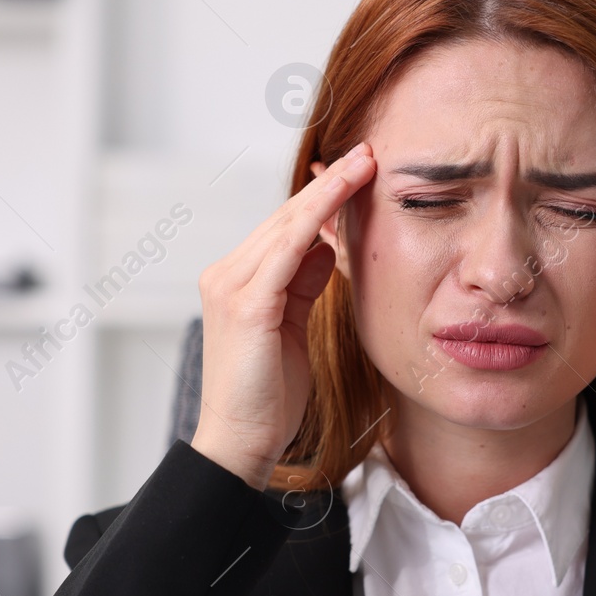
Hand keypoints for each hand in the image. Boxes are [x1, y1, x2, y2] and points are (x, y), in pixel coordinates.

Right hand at [190, 142, 376, 488]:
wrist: (242, 440)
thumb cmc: (269, 394)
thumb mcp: (292, 327)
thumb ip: (304, 285)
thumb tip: (327, 247)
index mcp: (237, 281)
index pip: (283, 228)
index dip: (321, 198)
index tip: (358, 172)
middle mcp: (227, 275)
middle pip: (284, 217)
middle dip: (328, 184)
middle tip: (368, 154)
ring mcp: (232, 286)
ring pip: (286, 224)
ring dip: (328, 191)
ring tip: (364, 165)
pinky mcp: (247, 304)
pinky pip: (286, 249)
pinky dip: (315, 219)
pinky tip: (342, 199)